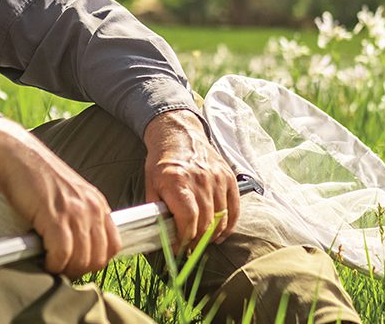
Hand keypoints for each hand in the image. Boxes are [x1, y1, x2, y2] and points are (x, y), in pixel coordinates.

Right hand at [0, 118, 120, 278]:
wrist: (16, 155)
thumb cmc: (36, 177)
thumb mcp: (69, 197)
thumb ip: (80, 217)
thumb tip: (80, 249)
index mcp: (97, 203)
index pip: (113, 246)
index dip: (96, 262)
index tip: (78, 265)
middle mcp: (91, 207)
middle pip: (99, 258)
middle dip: (80, 270)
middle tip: (62, 269)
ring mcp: (75, 211)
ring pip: (82, 259)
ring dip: (66, 269)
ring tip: (51, 265)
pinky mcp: (55, 215)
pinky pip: (62, 254)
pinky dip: (53, 264)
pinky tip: (44, 260)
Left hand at [142, 110, 239, 250]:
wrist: (180, 135)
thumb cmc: (163, 162)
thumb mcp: (150, 184)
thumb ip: (156, 210)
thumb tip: (160, 236)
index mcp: (178, 181)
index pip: (188, 220)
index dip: (184, 240)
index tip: (178, 249)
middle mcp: (200, 179)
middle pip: (206, 223)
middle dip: (197, 242)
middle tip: (189, 249)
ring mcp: (217, 178)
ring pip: (221, 219)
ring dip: (212, 236)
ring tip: (201, 242)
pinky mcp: (229, 178)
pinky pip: (234, 209)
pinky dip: (229, 226)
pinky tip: (220, 234)